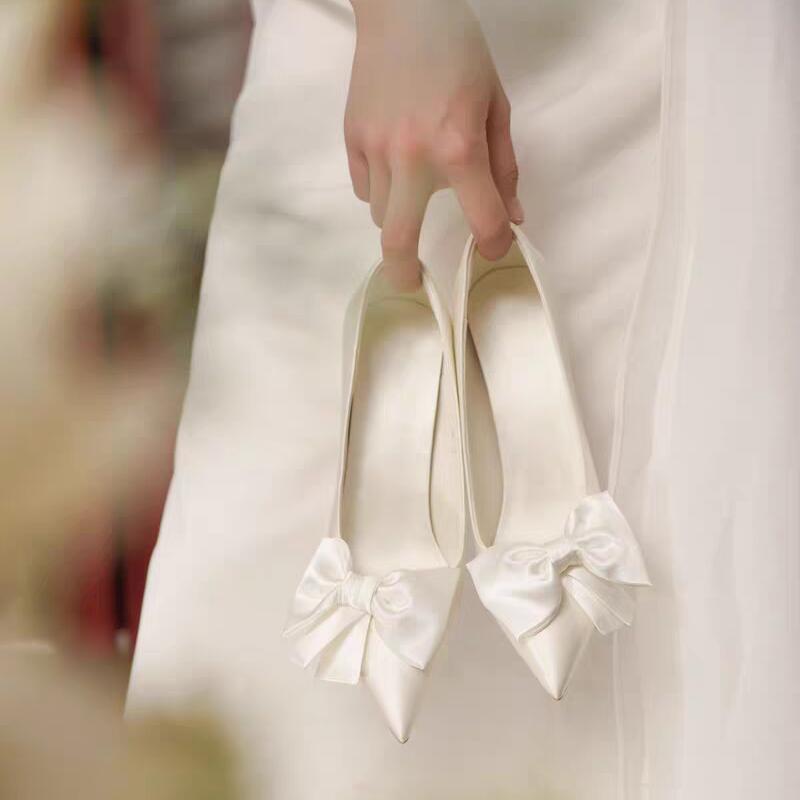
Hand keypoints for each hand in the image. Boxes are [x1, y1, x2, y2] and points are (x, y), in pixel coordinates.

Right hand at [345, 0, 522, 289]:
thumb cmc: (457, 50)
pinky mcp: (351, 138)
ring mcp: (374, 148)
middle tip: (411, 283)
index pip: (482, 217)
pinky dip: (380, 188)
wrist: (401, 5)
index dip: (496, 241)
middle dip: (405, 272)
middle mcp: (411, 155)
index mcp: (457, 144)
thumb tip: (511, 215)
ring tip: (412, 188)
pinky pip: (363, 186)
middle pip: (398, 238)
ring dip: (400, 214)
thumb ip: (503, 166)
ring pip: (380, 212)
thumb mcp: (494, 104)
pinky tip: (392, 163)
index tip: (495, 246)